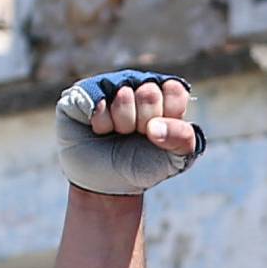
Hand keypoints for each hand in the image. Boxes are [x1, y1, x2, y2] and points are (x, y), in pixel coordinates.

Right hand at [56, 69, 204, 194]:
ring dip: (122, 123)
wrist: (106, 183)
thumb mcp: (174, 158)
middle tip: (135, 135)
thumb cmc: (142, 165)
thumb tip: (155, 126)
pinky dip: (101, 123)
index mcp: (164, 95)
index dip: (168, 116)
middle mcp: (136, 84)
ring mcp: (109, 85)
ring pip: (123, 95)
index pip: (175, 90)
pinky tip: (99, 129)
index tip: (159, 133)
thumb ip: (183, 138)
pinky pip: (97, 100)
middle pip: (149, 93)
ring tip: (117, 132)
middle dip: (144, 123)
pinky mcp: (83, 92)